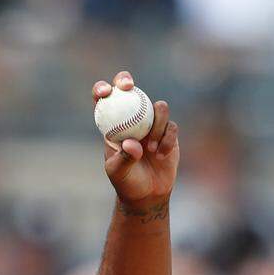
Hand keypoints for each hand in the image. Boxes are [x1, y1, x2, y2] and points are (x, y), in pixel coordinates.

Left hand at [93, 71, 179, 204]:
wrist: (147, 194)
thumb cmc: (126, 182)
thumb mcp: (117, 172)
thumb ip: (123, 158)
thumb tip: (132, 143)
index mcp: (112, 125)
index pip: (104, 101)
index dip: (102, 89)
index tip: (105, 91)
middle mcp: (131, 119)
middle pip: (129, 89)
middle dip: (126, 81)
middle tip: (129, 88)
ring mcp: (152, 124)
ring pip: (158, 107)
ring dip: (156, 127)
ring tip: (150, 150)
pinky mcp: (169, 133)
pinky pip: (171, 127)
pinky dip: (167, 140)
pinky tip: (160, 155)